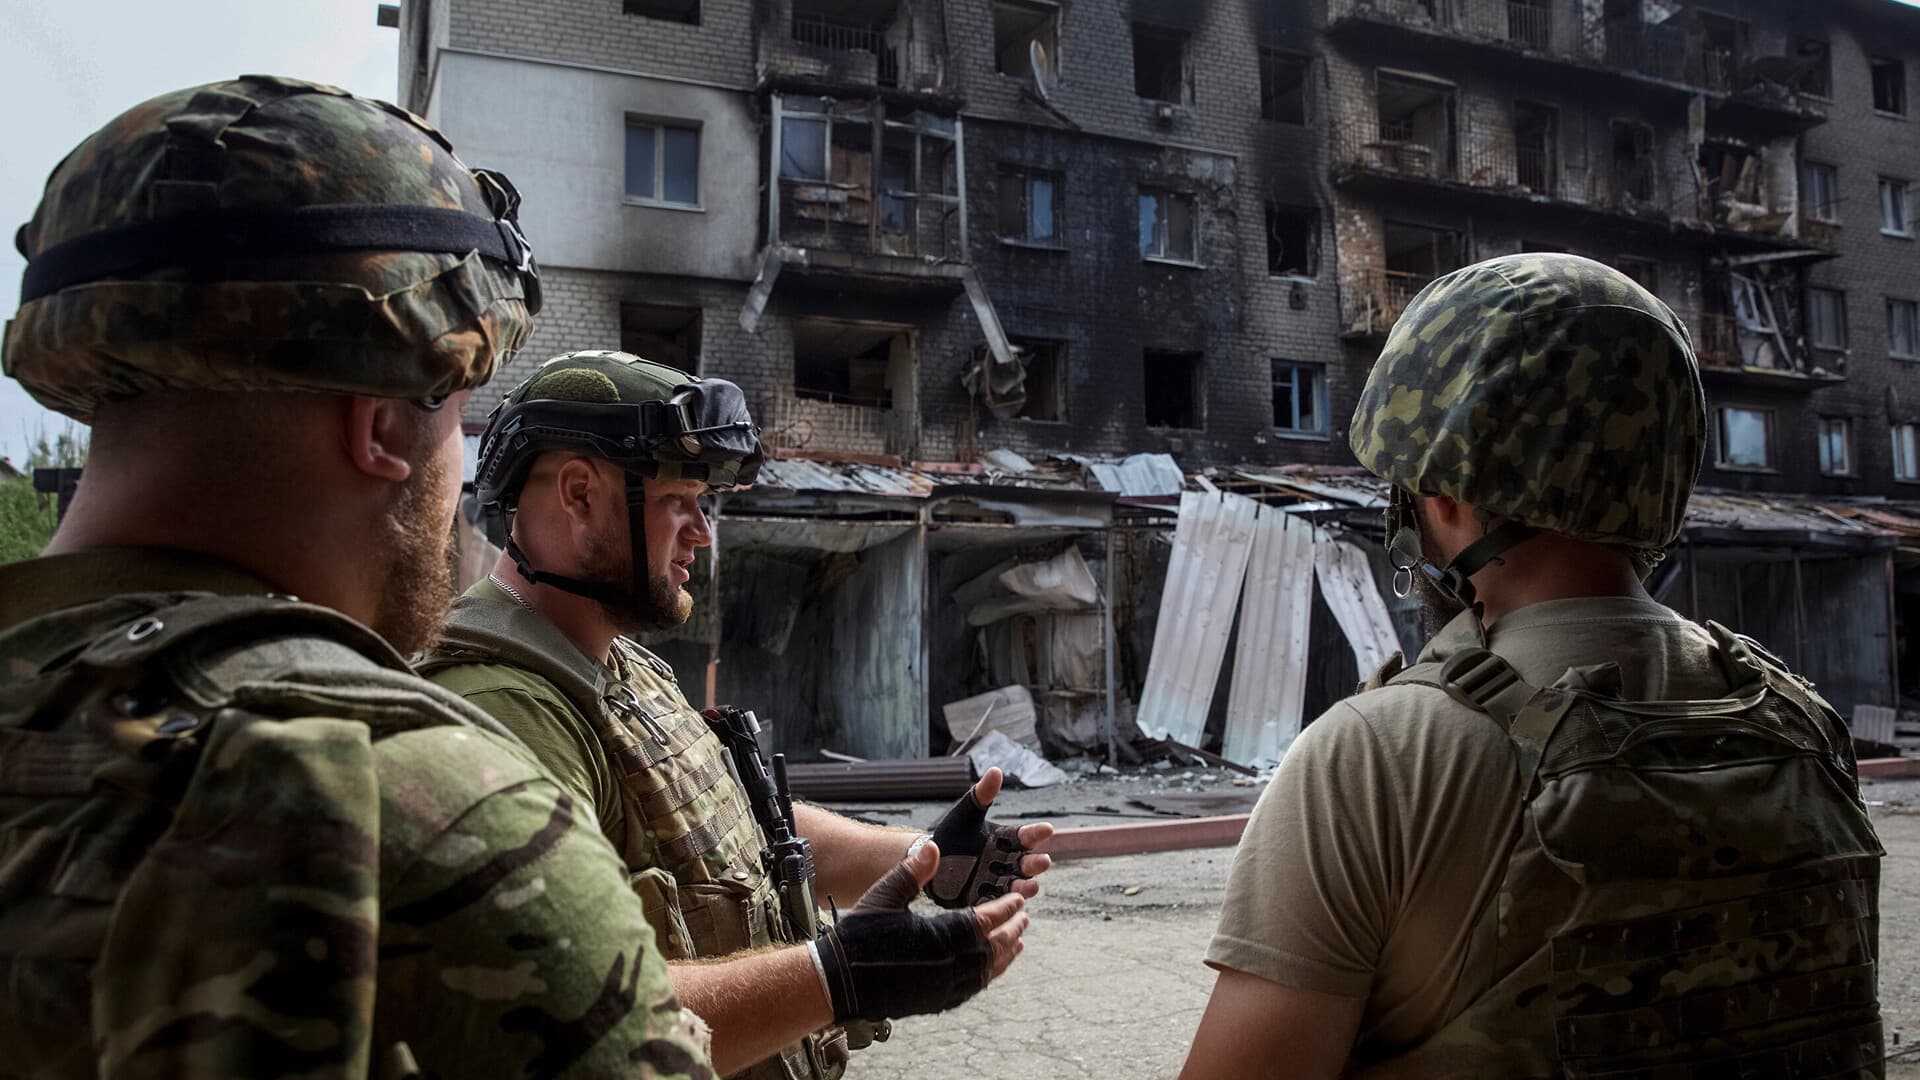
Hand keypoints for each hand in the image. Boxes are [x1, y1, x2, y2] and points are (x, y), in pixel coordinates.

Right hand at [812, 842, 1029, 1021]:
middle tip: (1024, 917)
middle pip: (993, 947)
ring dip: (1005, 955)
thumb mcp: (885, 896)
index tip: (1019, 899)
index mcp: (939, 937)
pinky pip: (972, 989)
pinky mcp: (936, 1002)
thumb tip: (934, 846)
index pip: (984, 921)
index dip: (1005, 908)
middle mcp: (947, 966)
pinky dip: (988, 975)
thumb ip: (912, 872)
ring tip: (1018, 942)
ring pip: (987, 972)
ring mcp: (943, 988)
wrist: (839, 981)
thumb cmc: (860, 935)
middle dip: (1011, 930)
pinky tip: (990, 967)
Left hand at [923, 767, 1054, 907]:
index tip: (1047, 829)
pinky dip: (1003, 904)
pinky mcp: (983, 899)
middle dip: (1036, 864)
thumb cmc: (953, 834)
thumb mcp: (966, 814)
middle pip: (1027, 864)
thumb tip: (996, 770)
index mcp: (1005, 841)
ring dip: (1026, 886)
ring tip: (1031, 885)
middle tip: (1043, 861)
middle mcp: (1006, 863)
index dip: (1036, 834)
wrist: (928, 859)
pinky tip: (1008, 903)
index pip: (1025, 837)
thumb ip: (981, 795)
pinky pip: (996, 903)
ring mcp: (996, 882)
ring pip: (1017, 886)